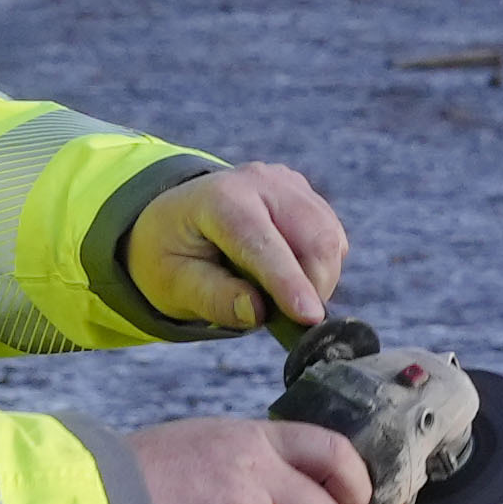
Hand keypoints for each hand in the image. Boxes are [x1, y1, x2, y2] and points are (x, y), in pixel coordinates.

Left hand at [121, 162, 348, 331]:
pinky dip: (322, 266)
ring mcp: (287, 183)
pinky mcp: (304, 194)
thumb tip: (256, 312)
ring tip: (282, 299)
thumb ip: (213, 298)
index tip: (310, 317)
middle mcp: (259, 182)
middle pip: (313, 236)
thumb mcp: (172, 283)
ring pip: (330, 238)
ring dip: (319, 280)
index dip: (288, 281)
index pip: (262, 242)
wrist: (176, 217)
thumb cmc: (170, 253)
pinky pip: (332, 236)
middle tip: (291, 321)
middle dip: (313, 287)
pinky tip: (290, 275)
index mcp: (219, 199)